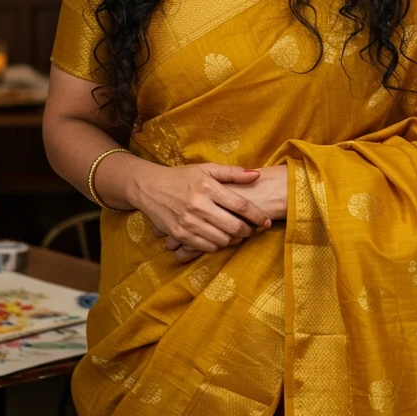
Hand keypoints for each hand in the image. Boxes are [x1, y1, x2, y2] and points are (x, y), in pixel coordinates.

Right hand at [153, 165, 288, 263]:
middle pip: (234, 226)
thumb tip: (256, 175)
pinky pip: (207, 247)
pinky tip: (220, 237)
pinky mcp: (180, 234)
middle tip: (252, 229)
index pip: (240, 205)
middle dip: (249, 231)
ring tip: (237, 233)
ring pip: (222, 240)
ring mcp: (188, 222)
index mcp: (207, 186)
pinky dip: (218, 245)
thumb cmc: (182, 177)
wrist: (150, 187)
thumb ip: (232, 172)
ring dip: (234, 239)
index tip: (266, 221)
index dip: (257, 215)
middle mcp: (198, 205)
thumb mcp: (206, 169)